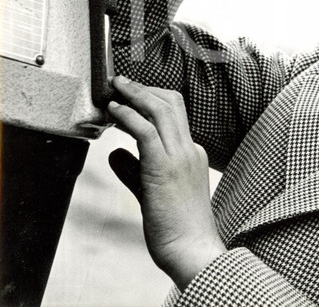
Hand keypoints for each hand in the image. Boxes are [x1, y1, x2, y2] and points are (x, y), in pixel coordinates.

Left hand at [107, 76, 225, 289]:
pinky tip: (115, 110)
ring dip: (136, 94)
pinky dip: (129, 116)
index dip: (151, 100)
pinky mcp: (164, 166)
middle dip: (145, 88)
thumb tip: (115, 154)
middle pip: (172, 104)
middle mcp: (189, 149)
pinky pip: (146, 131)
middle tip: (122, 81)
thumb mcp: (152, 191)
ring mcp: (180, 156)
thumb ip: (134, 170)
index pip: (175, 115)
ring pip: (161, 110)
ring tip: (116, 86)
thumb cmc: (176, 226)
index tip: (131, 96)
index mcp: (192, 154)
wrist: (191, 248)